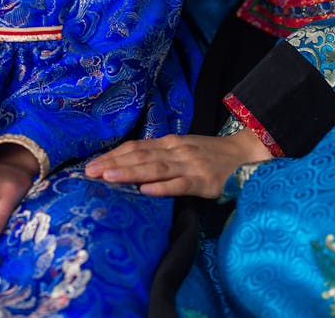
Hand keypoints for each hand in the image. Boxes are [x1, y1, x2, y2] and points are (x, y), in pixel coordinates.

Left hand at [84, 129, 271, 198]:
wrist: (245, 154)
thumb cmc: (210, 155)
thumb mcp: (182, 150)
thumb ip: (160, 156)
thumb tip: (128, 165)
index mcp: (169, 143)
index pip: (135, 148)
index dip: (113, 155)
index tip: (90, 165)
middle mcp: (176, 150)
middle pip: (140, 157)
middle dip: (113, 164)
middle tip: (89, 173)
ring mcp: (189, 165)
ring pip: (155, 168)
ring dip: (130, 172)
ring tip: (109, 178)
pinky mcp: (204, 181)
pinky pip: (180, 185)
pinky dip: (163, 187)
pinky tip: (147, 191)